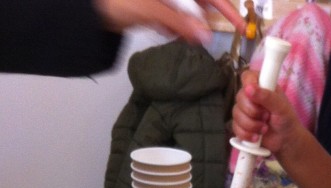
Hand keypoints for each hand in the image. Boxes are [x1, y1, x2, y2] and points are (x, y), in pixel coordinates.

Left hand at [95, 0, 245, 42]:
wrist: (85, 9)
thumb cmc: (116, 0)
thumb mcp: (151, 10)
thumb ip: (180, 23)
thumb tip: (205, 36)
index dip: (226, 8)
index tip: (240, 24)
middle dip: (205, 14)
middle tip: (213, 30)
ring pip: (183, 8)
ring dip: (187, 23)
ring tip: (188, 35)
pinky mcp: (148, 5)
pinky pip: (168, 15)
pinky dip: (172, 25)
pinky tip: (171, 33)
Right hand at [232, 76, 303, 156]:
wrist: (286, 141)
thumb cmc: (286, 120)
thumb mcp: (281, 107)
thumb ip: (267, 96)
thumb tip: (250, 88)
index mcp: (262, 85)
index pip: (247, 76)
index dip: (249, 84)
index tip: (253, 94)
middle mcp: (251, 96)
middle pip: (239, 97)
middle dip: (253, 111)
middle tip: (267, 116)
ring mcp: (244, 110)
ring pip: (236, 114)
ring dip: (252, 125)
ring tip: (265, 128)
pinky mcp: (241, 125)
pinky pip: (236, 128)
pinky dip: (246, 134)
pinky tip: (257, 137)